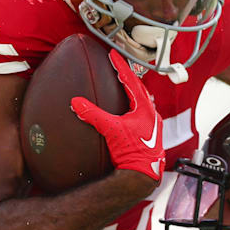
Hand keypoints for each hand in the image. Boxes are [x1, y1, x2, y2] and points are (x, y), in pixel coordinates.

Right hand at [71, 49, 164, 181]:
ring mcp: (153, 125)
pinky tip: (129, 113)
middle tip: (119, 68)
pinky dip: (135, 108)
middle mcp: (152, 115)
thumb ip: (93, 115)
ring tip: (125, 86)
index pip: (132, 81)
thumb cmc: (132, 153)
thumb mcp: (111, 130)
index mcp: (145, 108)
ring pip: (144, 102)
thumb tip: (76, 103)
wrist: (143, 174)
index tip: (114, 55)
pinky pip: (143, 115)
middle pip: (140, 89)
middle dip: (129, 77)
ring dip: (134, 92)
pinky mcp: (151, 136)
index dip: (121, 66)